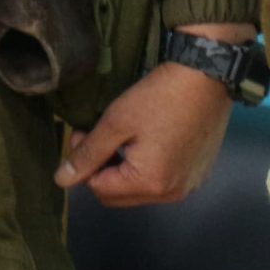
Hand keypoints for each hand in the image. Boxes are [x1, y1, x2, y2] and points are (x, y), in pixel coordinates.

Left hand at [53, 59, 235, 205]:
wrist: (207, 75)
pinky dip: (149, 168)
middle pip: (120, 195)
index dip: (84, 163)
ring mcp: (189, 185)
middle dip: (103, 170)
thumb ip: (88, 154)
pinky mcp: (199, 174)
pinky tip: (151, 140)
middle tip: (101, 136)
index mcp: (151, 184)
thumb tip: (62, 180)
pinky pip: (163, 181)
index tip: (84, 133)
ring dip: (126, 170)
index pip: (100, 189)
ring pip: (141, 189)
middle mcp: (172, 194)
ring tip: (125, 138)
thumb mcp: (116, 122)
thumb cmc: (159, 96)